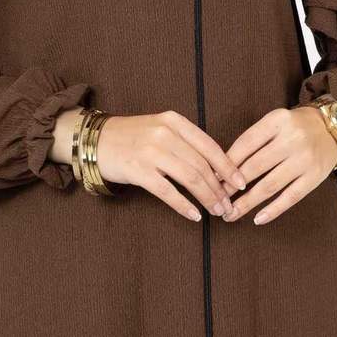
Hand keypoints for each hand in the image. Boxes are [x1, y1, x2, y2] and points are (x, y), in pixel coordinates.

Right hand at [92, 111, 247, 221]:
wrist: (95, 139)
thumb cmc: (132, 137)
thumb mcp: (160, 128)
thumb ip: (185, 143)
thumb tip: (216, 170)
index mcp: (174, 121)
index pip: (209, 146)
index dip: (228, 167)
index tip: (241, 183)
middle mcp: (164, 133)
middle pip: (202, 165)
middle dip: (220, 188)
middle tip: (229, 205)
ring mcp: (151, 151)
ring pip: (190, 178)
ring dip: (207, 198)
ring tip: (217, 211)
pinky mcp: (138, 170)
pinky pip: (168, 191)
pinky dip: (184, 205)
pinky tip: (194, 215)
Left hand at [216, 107, 336, 224]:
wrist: (333, 128)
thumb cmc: (295, 126)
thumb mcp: (275, 121)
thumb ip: (254, 139)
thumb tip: (224, 166)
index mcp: (277, 121)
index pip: (245, 143)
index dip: (226, 162)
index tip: (212, 177)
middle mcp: (291, 139)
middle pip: (255, 166)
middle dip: (232, 186)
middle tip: (217, 199)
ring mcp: (304, 159)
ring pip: (270, 185)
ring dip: (247, 202)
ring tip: (231, 213)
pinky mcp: (315, 177)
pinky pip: (290, 197)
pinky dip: (273, 210)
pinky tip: (257, 219)